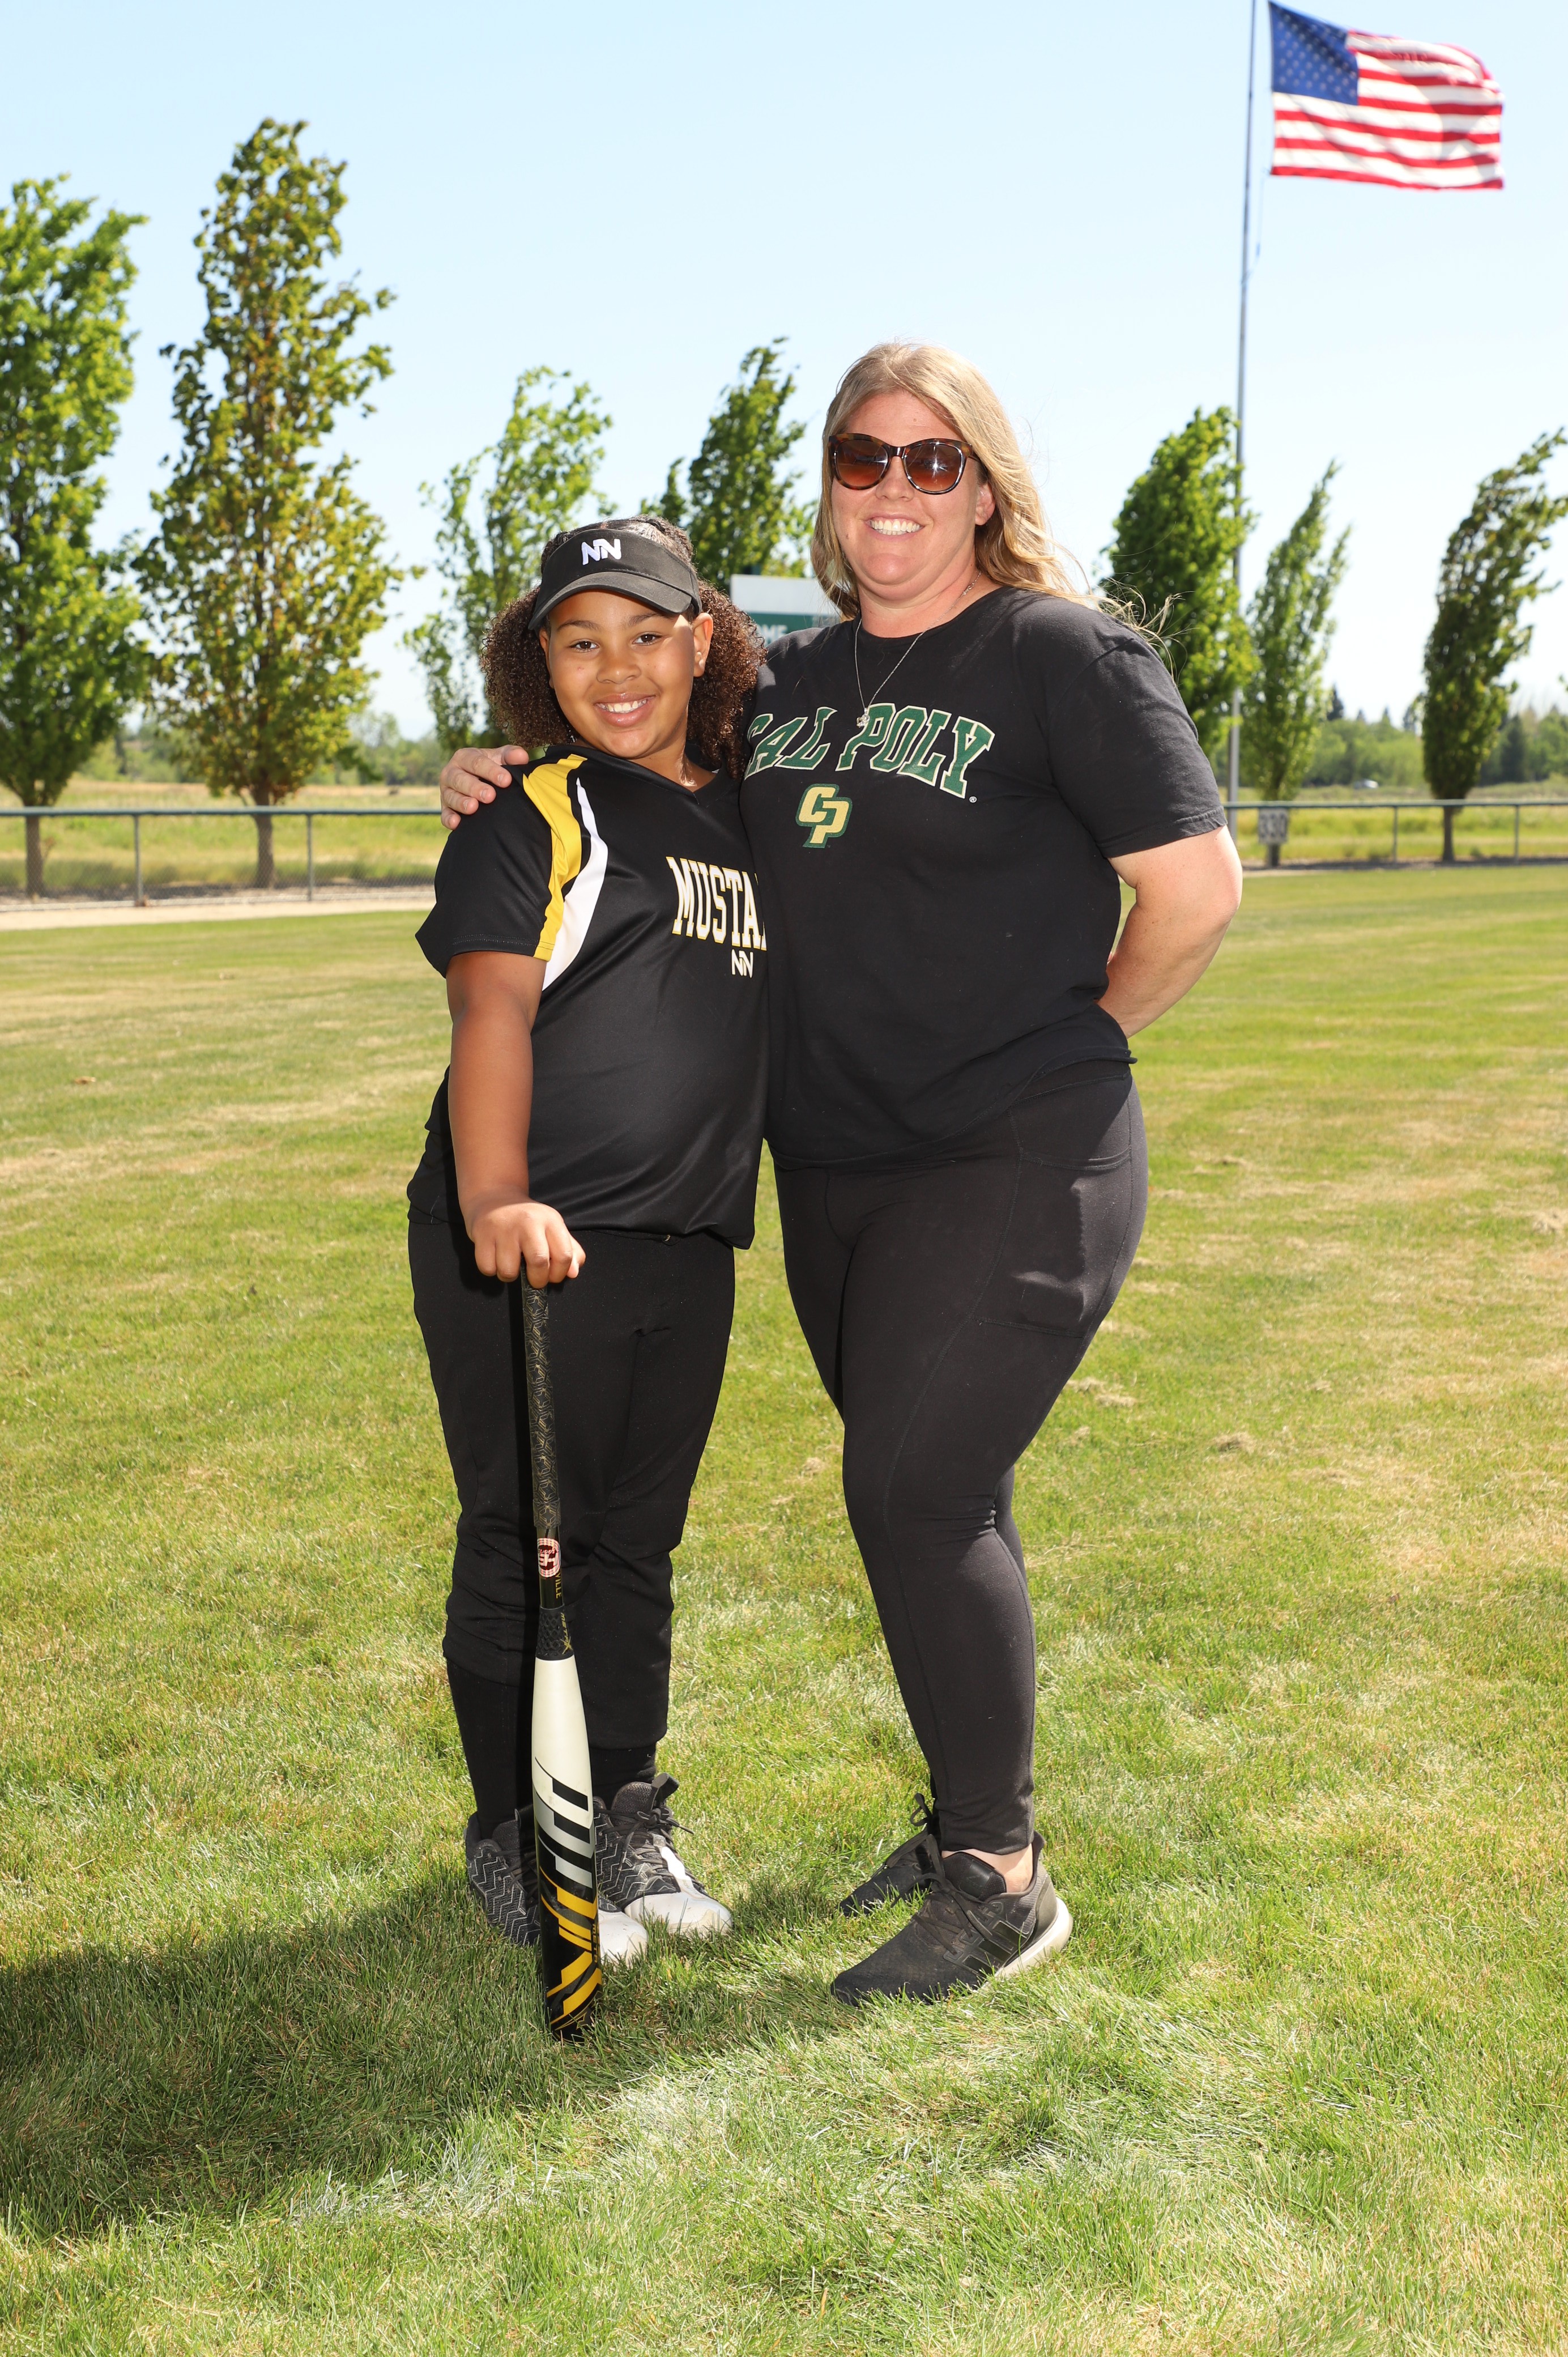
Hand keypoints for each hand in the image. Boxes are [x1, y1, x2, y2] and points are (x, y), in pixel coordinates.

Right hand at [439, 744, 527, 831]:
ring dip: (462, 802)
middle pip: (460, 779)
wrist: (479, 782)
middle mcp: (451, 772)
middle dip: (475, 788)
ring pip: (451, 796)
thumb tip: (522, 757)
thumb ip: (511, 755)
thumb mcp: (500, 758)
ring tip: (474, 807)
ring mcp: (446, 791)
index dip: (491, 771)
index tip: (506, 780)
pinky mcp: (445, 808)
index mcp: (464, 757)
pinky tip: (457, 823)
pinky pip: (444, 814)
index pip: (476, 762)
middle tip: (490, 796)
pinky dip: (449, 819)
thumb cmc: (491, 768)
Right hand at [467, 1195, 585, 1286]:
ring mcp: (504, 1227)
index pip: (564, 1255)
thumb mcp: (552, 1227)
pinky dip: (491, 1269)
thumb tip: (573, 1273)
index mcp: (550, 1220)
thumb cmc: (526, 1219)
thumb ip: (570, 1250)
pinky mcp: (482, 1233)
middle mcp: (528, 1222)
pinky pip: (487, 1268)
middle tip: (533, 1279)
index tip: (552, 1276)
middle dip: (537, 1281)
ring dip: (509, 1276)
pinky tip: (494, 1257)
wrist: (494, 1197)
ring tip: (510, 1264)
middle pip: (539, 1263)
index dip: (559, 1274)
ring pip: (508, 1271)